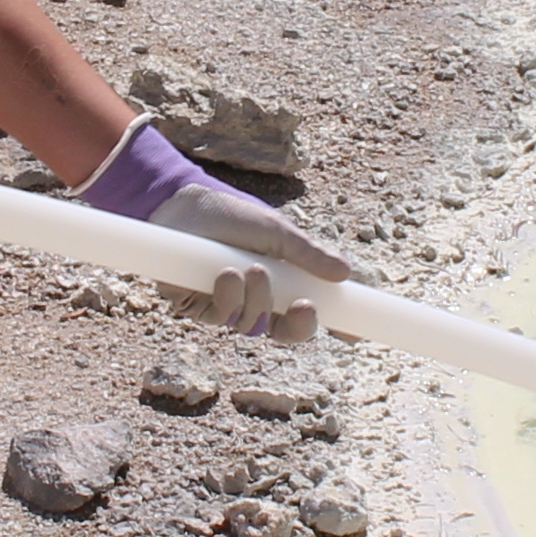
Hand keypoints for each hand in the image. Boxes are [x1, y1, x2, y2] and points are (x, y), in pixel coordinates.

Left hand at [79, 120, 352, 341]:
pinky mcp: (196, 307)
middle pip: (284, 333)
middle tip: (305, 306)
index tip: (352, 332)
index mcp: (279, 285)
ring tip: (252, 268)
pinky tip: (227, 273)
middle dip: (299, 326)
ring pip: (252, 325)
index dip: (329, 326)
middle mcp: (255, 300)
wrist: (184, 203)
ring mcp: (226, 305)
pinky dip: (229, 297)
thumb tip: (346, 272)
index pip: (307, 314)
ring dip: (258, 299)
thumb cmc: (232, 215)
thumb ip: (309, 255)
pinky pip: (221, 317)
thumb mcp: (278, 232)